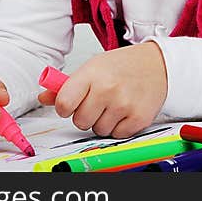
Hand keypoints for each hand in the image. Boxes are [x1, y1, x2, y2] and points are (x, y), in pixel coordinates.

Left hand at [38, 41, 167, 137]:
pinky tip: (125, 110)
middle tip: (98, 102)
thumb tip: (43, 98)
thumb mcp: (93, 67)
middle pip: (80, 121)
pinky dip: (119, 127)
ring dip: (103, 121)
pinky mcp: (138, 118)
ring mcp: (124, 105)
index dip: (66, 107)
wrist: (158, 64)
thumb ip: (67, 85)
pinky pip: (116, 135)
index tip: (72, 103)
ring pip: (98, 130)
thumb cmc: (123, 65)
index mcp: (92, 74)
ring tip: (114, 104)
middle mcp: (107, 89)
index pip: (64, 104)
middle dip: (86, 115)